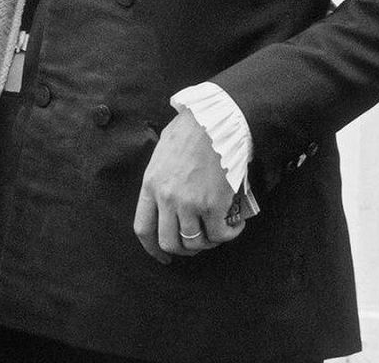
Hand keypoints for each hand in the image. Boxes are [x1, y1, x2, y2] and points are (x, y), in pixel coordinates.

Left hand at [133, 108, 245, 263]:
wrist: (214, 122)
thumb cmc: (190, 131)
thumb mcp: (163, 152)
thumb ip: (160, 177)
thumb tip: (164, 193)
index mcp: (151, 184)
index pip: (143, 228)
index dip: (152, 248)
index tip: (163, 256)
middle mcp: (166, 198)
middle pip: (169, 242)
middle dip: (184, 250)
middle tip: (197, 244)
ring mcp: (189, 204)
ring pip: (195, 242)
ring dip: (208, 242)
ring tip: (218, 230)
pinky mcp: (212, 205)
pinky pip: (219, 235)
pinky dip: (229, 235)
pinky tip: (235, 226)